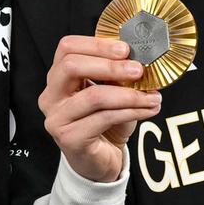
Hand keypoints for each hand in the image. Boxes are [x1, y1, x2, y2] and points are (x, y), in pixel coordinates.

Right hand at [40, 36, 161, 183]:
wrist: (101, 160)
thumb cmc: (105, 123)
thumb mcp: (111, 92)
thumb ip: (117, 76)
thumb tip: (141, 61)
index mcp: (58, 78)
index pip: (67, 48)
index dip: (96, 44)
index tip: (125, 49)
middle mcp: (51, 96)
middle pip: (71, 66)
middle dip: (110, 66)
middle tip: (138, 70)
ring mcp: (57, 118)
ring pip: (93, 96)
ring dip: (129, 94)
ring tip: (152, 96)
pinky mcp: (69, 138)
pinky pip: (104, 118)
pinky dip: (131, 112)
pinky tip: (147, 110)